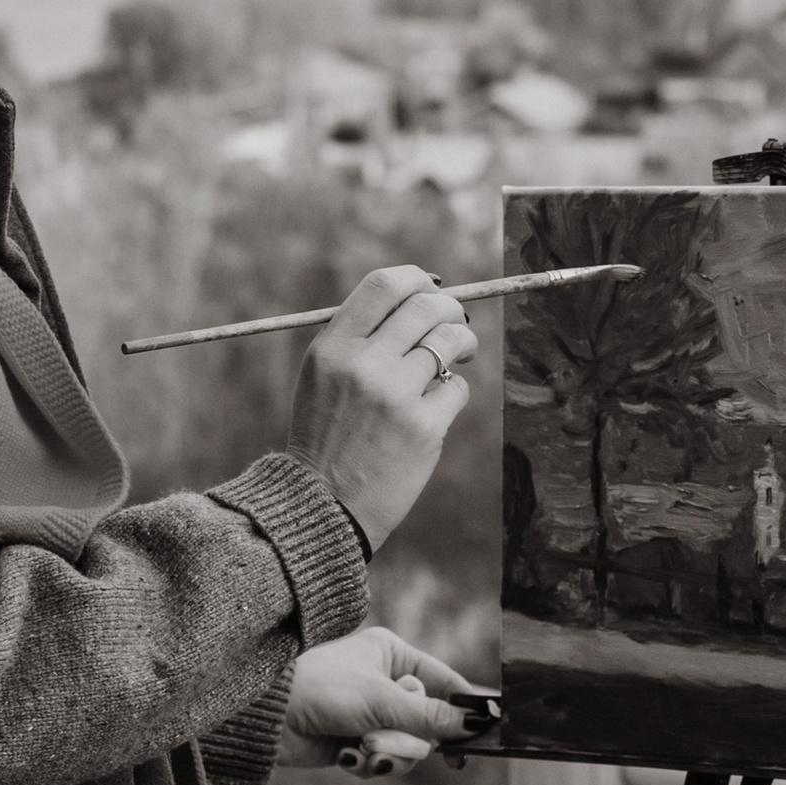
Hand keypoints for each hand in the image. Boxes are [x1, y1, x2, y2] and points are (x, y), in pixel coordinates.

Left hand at [278, 626, 498, 773]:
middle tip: (390, 741)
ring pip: (406, 748)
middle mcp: (383, 682)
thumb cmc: (322, 689)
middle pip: (427, 723)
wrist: (268, 717)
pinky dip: (366, 763)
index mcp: (392, 654)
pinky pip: (380, 761)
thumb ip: (431, 717)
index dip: (462, 707)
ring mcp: (368, 713)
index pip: (443, 681)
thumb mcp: (383, 701)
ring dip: (387, 754)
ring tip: (363, 749)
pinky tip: (345, 756)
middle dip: (408, 738)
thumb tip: (474, 724)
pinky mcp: (352, 740)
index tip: (484, 730)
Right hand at [288, 264, 476, 546]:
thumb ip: (359, 338)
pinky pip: (457, 389)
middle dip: (451, 310)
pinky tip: (436, 408)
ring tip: (460, 355)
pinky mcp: (423, 428)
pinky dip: (453, 393)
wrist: (323, 505)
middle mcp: (362, 365)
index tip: (431, 289)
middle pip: (426, 306)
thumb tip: (419, 298)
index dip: (417, 279)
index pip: (384, 285)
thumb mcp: (322, 377)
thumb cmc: (327, 436)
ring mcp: (394, 396)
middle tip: (456, 323)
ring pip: (450, 342)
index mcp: (332, 348)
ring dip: (463, 343)